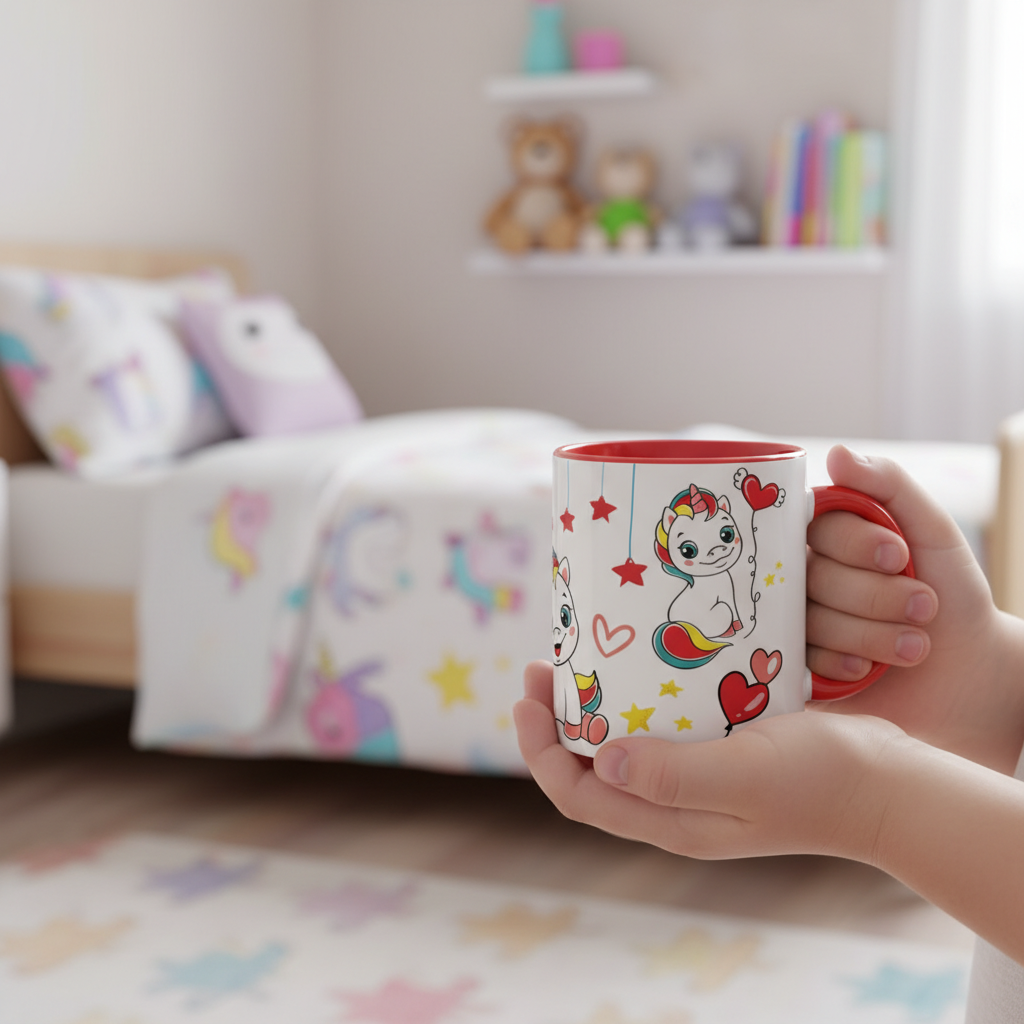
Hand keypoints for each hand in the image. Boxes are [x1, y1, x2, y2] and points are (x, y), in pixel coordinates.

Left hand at [514, 661, 904, 862]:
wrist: (888, 784)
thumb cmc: (821, 778)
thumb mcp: (746, 774)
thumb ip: (673, 774)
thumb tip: (600, 761)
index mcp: (670, 821)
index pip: (579, 794)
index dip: (541, 750)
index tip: (529, 694)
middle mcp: (674, 807)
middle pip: (589, 771)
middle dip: (555, 722)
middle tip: (546, 663)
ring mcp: (696, 783)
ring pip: (620, 750)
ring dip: (591, 710)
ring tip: (581, 659)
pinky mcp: (719, 755)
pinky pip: (657, 732)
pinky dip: (633, 703)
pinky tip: (640, 666)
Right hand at [807, 446, 1023, 771]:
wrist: (970, 671)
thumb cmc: (952, 594)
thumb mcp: (932, 530)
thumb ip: (889, 485)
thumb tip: (837, 453)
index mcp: (828, 537)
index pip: (814, 526)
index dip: (854, 543)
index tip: (899, 556)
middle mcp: (803, 576)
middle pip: (811, 576)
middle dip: (876, 596)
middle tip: (926, 608)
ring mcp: (796, 621)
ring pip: (808, 619)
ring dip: (872, 635)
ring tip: (917, 646)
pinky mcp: (795, 665)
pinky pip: (798, 660)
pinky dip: (840, 664)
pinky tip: (869, 671)